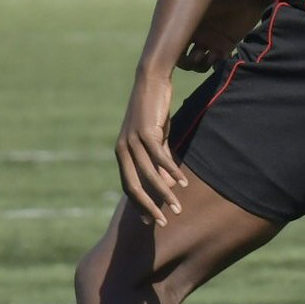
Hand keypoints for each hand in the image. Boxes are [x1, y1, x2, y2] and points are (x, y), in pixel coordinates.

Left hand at [115, 72, 189, 222]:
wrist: (151, 81)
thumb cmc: (154, 111)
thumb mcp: (156, 139)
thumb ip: (159, 161)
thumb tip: (168, 183)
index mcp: (122, 153)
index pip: (128, 186)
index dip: (139, 204)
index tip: (151, 220)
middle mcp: (123, 149)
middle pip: (134, 186)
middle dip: (149, 206)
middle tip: (162, 222)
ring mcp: (133, 141)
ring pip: (148, 174)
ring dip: (164, 193)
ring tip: (177, 207)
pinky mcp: (146, 132)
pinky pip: (160, 157)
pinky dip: (171, 171)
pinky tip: (182, 182)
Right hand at [177, 2, 257, 72]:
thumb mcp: (202, 4)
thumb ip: (186, 15)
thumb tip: (170, 27)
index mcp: (188, 27)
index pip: (173, 46)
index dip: (173, 54)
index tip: (179, 54)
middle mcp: (198, 36)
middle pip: (185, 60)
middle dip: (188, 63)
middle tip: (198, 56)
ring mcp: (212, 42)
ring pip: (200, 64)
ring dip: (202, 65)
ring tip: (212, 55)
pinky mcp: (226, 47)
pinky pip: (217, 63)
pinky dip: (217, 65)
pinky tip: (222, 58)